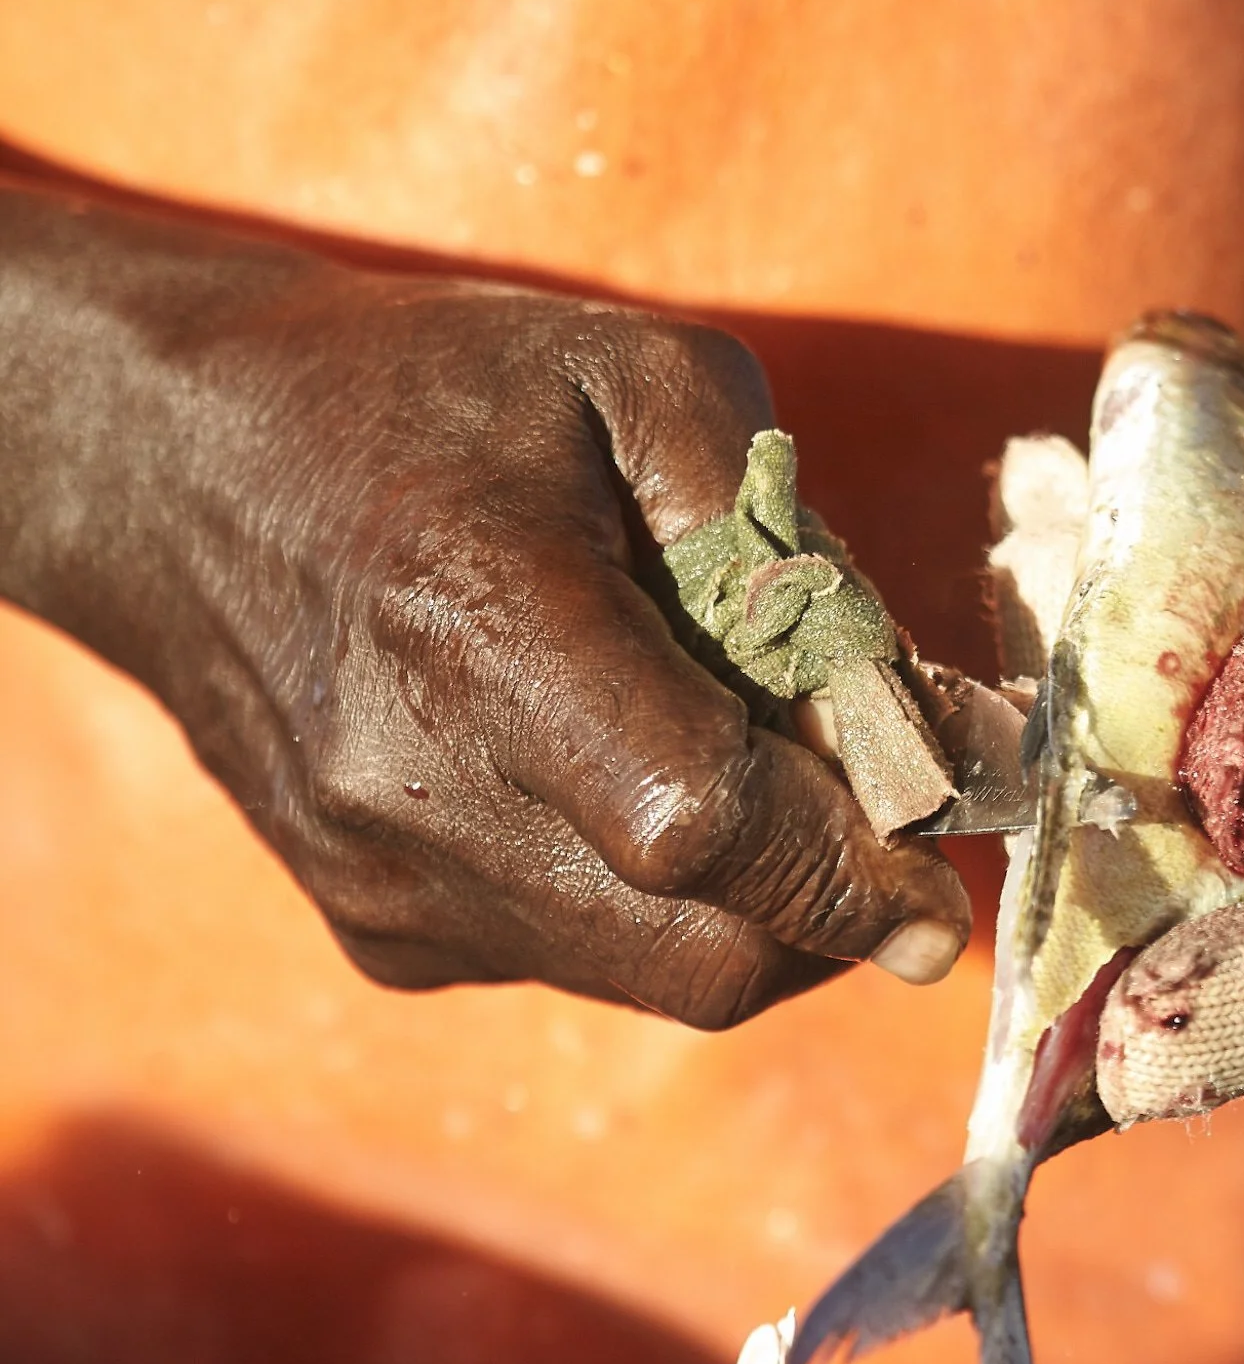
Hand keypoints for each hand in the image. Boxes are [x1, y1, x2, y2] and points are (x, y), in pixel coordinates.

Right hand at [0, 188, 967, 1023]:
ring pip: (656, 982)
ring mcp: (386, 889)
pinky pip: (580, 968)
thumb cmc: (426, 397)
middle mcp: (414, 796)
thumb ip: (791, 550)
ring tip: (760, 783)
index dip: (851, 864)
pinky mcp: (380, 938)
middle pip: (703, 954)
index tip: (942, 862)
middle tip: (880, 819)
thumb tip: (928, 730)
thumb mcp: (636, 381)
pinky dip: (654, 909)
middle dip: (834, 910)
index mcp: (478, 626)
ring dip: (756, 913)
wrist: (179, 472)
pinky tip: (627, 791)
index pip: (701, 825)